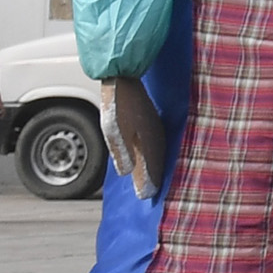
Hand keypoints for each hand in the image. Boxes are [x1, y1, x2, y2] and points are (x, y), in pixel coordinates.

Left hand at [106, 78, 170, 201]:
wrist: (124, 75)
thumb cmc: (119, 103)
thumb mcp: (115, 130)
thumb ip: (122, 152)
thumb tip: (126, 172)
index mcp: (150, 141)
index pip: (152, 167)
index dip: (149, 182)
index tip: (146, 197)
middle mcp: (157, 135)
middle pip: (157, 160)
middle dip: (154, 175)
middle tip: (151, 190)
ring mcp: (155, 126)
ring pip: (158, 150)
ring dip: (155, 163)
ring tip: (153, 175)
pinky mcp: (152, 119)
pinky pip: (156, 141)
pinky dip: (154, 151)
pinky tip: (149, 151)